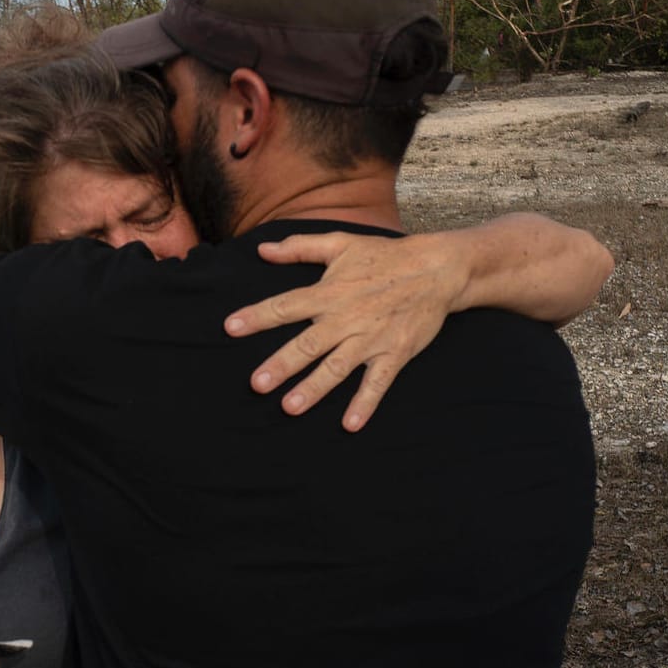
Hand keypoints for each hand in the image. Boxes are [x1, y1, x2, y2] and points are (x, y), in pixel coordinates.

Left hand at [222, 232, 466, 431]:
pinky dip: (365, 403)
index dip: (258, 316)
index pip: (286, 305)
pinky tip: (350, 424)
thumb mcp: (341, 243)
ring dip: (315, 388)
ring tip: (291, 408)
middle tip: (258, 384)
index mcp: (329, 292)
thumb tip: (263, 250)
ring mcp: (371, 338)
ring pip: (337, 367)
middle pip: (308, 344)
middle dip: (282, 364)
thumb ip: (300, 248)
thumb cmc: (384, 256)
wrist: (437, 268)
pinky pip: (378, 382)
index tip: (230, 327)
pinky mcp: (395, 353)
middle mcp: (346, 317)